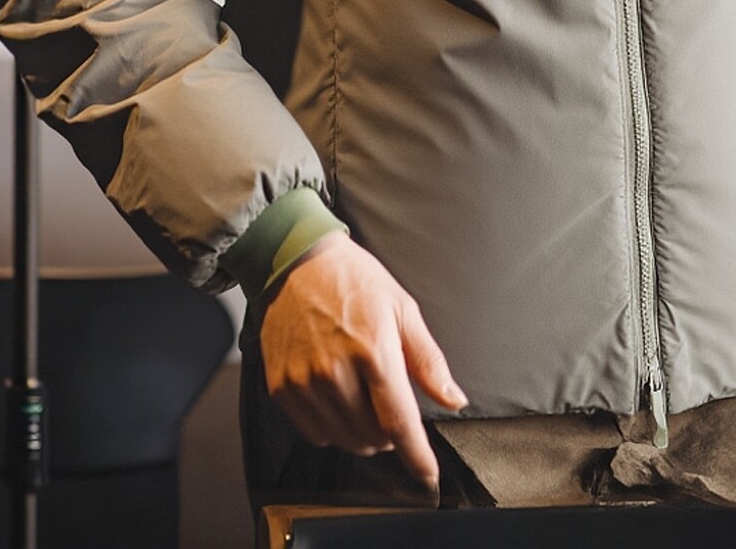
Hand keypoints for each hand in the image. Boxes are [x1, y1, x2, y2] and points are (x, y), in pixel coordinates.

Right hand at [259, 233, 467, 489]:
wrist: (295, 261)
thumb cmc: (353, 279)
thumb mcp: (402, 308)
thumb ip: (428, 360)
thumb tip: (453, 398)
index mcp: (372, 350)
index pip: (398, 420)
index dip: (416, 454)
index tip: (428, 474)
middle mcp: (335, 372)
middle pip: (373, 437)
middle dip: (390, 432)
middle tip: (389, 399)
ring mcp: (304, 382)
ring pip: (345, 440)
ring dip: (363, 432)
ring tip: (364, 395)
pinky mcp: (281, 388)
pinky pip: (315, 432)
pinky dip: (333, 426)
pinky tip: (338, 396)